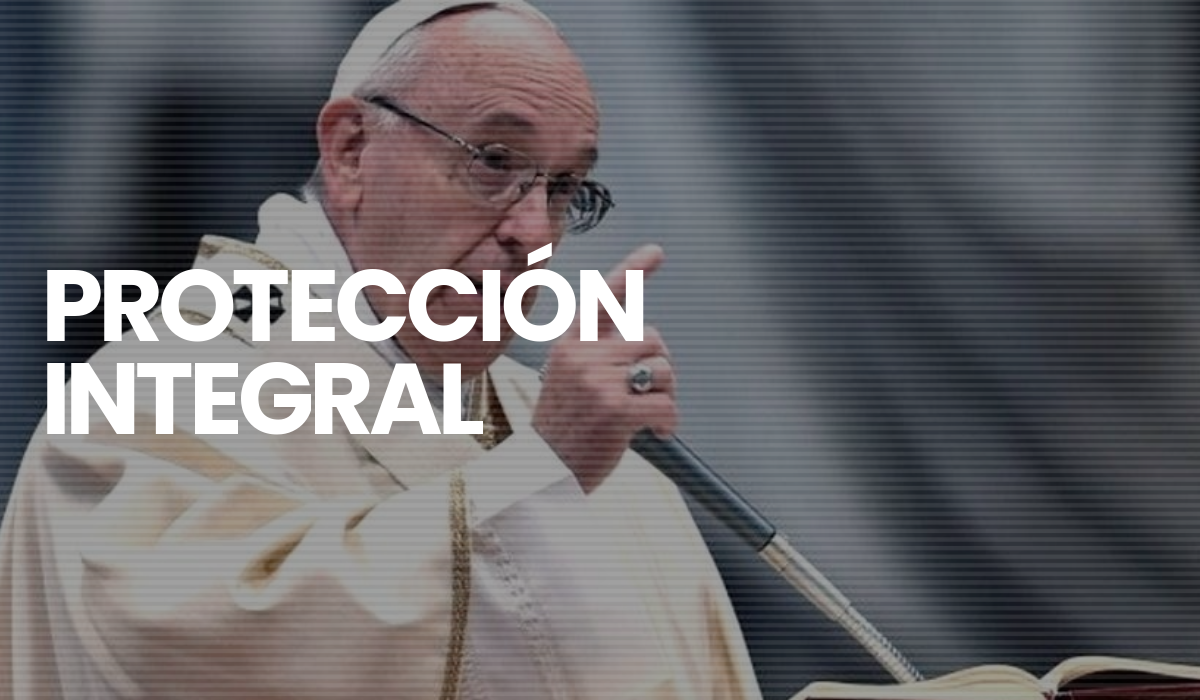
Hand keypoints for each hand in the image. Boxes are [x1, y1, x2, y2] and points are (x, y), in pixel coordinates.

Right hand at [533, 245, 677, 492]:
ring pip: (664, 370)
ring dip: (667, 396)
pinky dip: (669, 423)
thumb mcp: (572, 377)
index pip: (604, 296)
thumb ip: (601, 351)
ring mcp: (596, 381)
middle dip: (660, 368)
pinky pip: (667, 404)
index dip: (633, 270)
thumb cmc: (566, 426)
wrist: (544, 475)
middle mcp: (581, 354)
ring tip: (648, 416)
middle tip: (648, 394)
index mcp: (570, 341)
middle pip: (652, 340)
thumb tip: (648, 337)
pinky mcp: (615, 410)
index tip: (656, 251)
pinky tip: (656, 434)